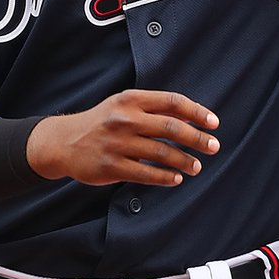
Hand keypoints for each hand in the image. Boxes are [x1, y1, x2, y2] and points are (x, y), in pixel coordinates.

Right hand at [27, 91, 219, 187]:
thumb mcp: (124, 106)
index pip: (172, 102)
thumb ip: (154, 108)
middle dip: (198, 138)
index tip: (214, 123)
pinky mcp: (111, 166)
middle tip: (214, 147)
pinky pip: (146, 174)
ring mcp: (117, 143)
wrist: (63, 142)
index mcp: (130, 100)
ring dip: (185, 161)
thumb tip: (193, 117)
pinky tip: (177, 178)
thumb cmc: (102, 122)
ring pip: (162, 153)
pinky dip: (166, 177)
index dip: (197, 112)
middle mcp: (124, 119)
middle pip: (171, 128)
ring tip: (196, 166)